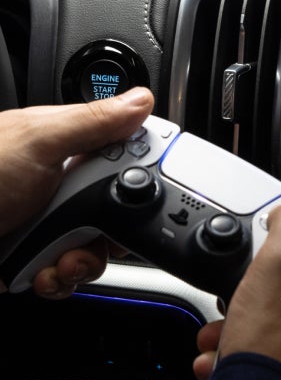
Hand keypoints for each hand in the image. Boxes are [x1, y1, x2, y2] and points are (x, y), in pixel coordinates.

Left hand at [0, 87, 153, 296]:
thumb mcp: (35, 141)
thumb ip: (93, 122)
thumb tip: (140, 100)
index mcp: (63, 146)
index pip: (125, 153)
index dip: (143, 172)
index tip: (147, 187)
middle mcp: (58, 184)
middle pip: (118, 208)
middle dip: (111, 229)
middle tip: (90, 229)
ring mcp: (47, 222)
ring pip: (96, 246)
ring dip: (80, 261)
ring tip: (55, 259)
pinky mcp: (34, 256)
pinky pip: (69, 273)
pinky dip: (58, 279)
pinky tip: (39, 272)